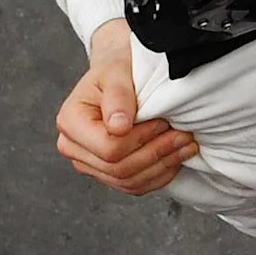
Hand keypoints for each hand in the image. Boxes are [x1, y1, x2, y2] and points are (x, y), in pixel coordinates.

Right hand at [55, 18, 200, 196]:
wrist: (118, 74)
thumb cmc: (117, 68)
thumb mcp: (116, 72)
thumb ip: (117, 96)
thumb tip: (118, 127)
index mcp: (70, 122)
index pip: (108, 148)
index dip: (141, 139)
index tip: (163, 122)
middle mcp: (73, 147)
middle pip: (118, 168)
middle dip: (156, 154)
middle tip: (184, 136)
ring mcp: (89, 164)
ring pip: (128, 182)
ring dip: (162, 166)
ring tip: (185, 146)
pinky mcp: (106, 173)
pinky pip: (134, 186)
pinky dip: (158, 176)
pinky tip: (176, 159)